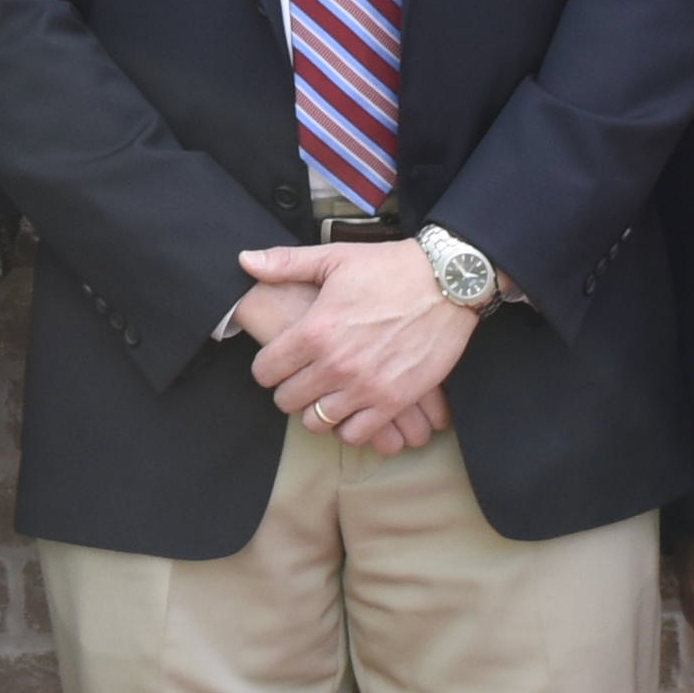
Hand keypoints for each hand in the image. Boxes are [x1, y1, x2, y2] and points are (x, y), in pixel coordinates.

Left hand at [231, 237, 470, 450]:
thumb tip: (245, 260)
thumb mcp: (334, 258)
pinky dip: (349, 425)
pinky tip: (352, 407)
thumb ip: (286, 263)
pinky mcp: (394, 401)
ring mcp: (365, 387)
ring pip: (316, 422)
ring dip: (316, 410)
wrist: (447, 282)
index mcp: (314, 330)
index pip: (265, 371)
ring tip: (326, 394)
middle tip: (302, 378)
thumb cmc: (389, 268)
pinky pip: (355, 434)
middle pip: (286, 400)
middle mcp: (335, 364)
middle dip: (289, 389)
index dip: (268, 367)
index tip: (279, 362)